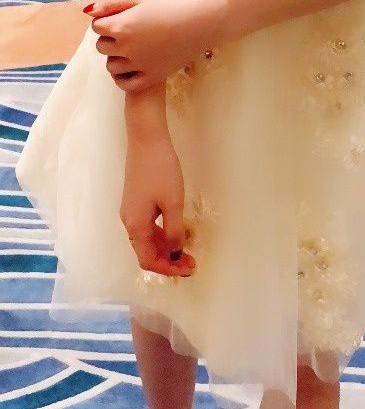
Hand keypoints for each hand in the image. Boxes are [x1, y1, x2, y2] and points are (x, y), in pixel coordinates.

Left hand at [86, 0, 227, 92]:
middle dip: (110, 37)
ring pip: (111, 67)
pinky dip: (123, 78)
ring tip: (132, 46)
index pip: (97, 27)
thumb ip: (111, 3)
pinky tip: (131, 66)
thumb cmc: (173, 1)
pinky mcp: (153, 76)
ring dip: (116, 57)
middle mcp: (127, 49)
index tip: (122, 15)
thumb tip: (87, 12)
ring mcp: (140, 65)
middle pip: (102, 47)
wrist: (205, 19)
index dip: (107, 19)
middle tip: (130, 28)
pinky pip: (126, 85)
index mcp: (122, 26)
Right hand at [121, 129, 195, 276]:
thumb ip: (174, 231)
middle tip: (191, 261)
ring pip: (146, 239)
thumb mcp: (173, 203)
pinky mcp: (135, 199)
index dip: (169, 269)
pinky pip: (147, 226)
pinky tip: (175, 229)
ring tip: (186, 248)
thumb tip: (175, 253)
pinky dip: (161, 234)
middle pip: (146, 252)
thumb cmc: (161, 170)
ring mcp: (130, 210)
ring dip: (165, 247)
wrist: (146, 139)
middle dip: (168, 260)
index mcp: (135, 226)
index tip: (189, 268)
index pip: (148, 260)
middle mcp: (129, 221)